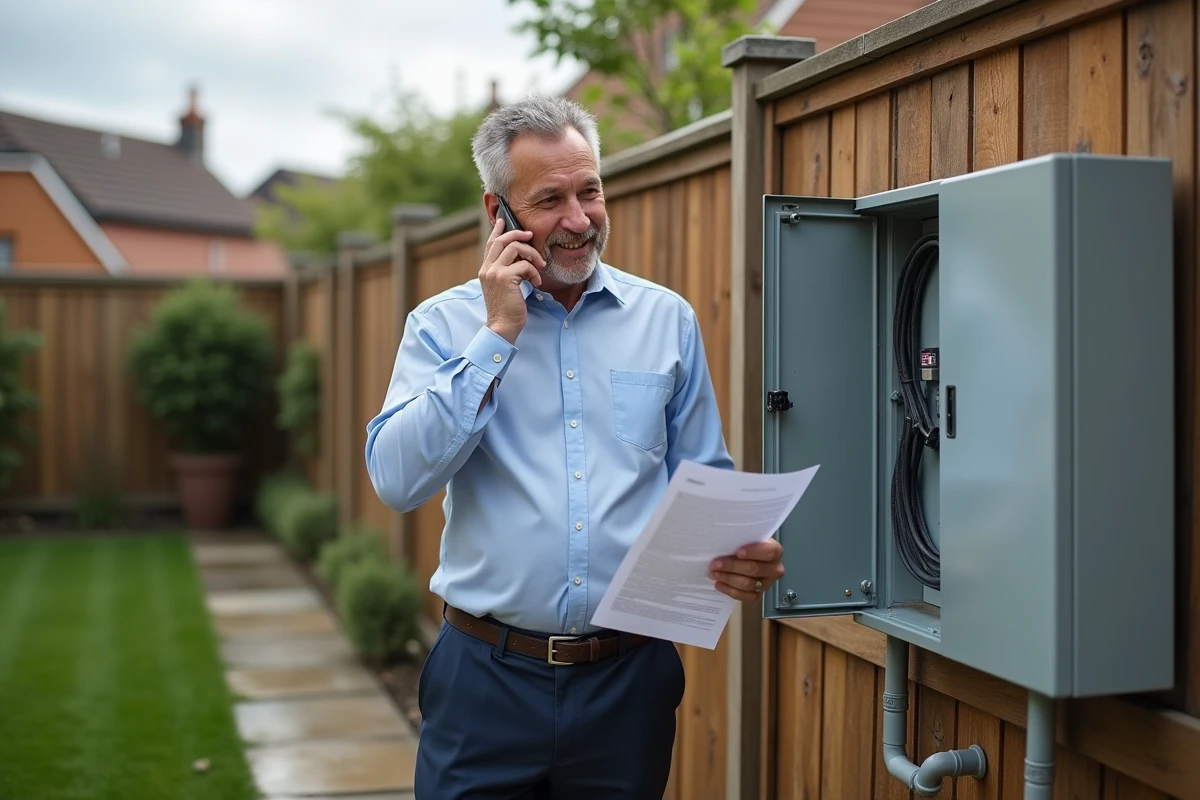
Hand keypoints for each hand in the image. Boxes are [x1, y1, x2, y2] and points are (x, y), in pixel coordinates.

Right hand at [480, 217, 544, 343]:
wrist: (502, 327)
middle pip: (502, 240)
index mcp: (486, 270)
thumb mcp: (504, 287)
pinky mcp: (505, 278)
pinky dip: (534, 272)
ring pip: (515, 248)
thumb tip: (521, 259)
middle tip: (531, 236)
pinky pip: (524, 265)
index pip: (490, 244)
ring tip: (540, 265)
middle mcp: (487, 268)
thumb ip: (507, 272)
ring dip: (532, 254)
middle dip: (518, 234)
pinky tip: (536, 283)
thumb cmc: (507, 310)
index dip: (497, 231)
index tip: (503, 220)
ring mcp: (494, 272)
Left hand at [709, 539, 783, 601]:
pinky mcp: (758, 595)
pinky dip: (730, 591)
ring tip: (714, 574)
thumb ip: (740, 537)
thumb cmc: (745, 545)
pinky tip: (719, 584)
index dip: (753, 552)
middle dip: (732, 566)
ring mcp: (767, 584)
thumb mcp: (745, 536)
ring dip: (728, 579)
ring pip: (748, 584)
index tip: (738, 552)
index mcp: (775, 551)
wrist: (747, 558)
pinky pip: (745, 596)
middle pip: (754, 569)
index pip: (768, 552)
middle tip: (715, 564)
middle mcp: (775, 569)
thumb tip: (722, 538)